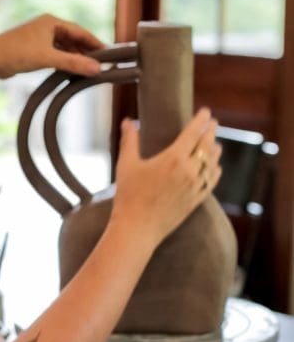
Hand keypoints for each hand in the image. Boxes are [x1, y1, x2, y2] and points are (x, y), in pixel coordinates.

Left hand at [0, 13, 104, 79]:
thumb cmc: (15, 53)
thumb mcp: (47, 58)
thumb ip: (73, 63)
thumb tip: (97, 69)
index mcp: (51, 21)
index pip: (80, 31)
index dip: (95, 43)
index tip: (108, 53)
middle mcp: (46, 27)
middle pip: (73, 39)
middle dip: (86, 51)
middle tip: (101, 64)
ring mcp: (39, 38)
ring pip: (64, 48)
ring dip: (75, 58)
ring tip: (88, 69)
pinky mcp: (32, 49)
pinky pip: (54, 54)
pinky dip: (64, 61)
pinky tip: (70, 71)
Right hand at [111, 108, 222, 249]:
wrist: (137, 228)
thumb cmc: (128, 196)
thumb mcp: (126, 165)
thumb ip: (129, 140)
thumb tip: (128, 121)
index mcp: (173, 158)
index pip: (194, 132)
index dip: (201, 120)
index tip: (205, 112)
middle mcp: (189, 171)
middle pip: (207, 145)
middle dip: (211, 131)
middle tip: (213, 123)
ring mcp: (195, 186)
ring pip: (213, 163)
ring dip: (215, 150)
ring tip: (215, 143)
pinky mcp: (196, 200)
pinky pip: (212, 182)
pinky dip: (215, 171)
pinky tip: (215, 168)